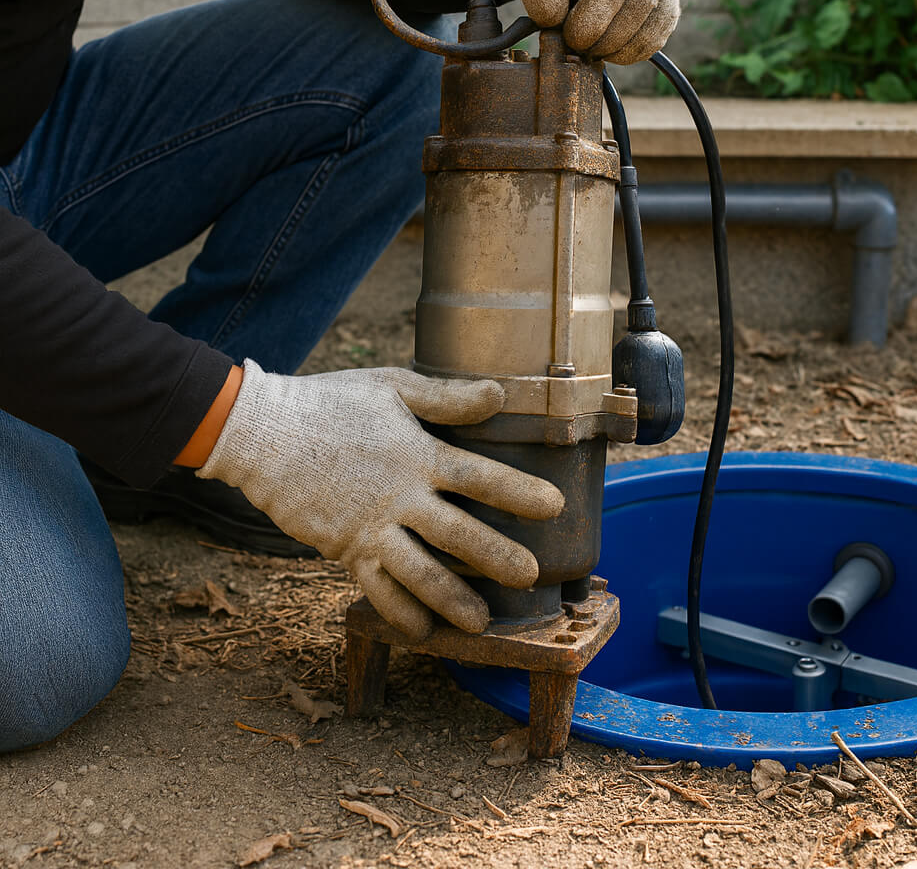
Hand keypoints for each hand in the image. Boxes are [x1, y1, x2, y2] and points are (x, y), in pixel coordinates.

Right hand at [197, 360, 562, 639]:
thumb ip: (446, 397)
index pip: (478, 476)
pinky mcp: (344, 550)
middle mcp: (400, 497)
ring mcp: (371, 528)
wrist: (262, 432)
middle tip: (530, 578)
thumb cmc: (330, 403)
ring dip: (454, 599)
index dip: (518, 492)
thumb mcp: (391, 387)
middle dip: (497, 559)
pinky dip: (401, 612)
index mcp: (417, 454)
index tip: (554, 507)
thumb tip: (499, 394)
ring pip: (420, 573)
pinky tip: (423, 630)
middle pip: (458, 534)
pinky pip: (378, 589)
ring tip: (481, 622)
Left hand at [480, 0, 679, 63]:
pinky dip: (642, 45)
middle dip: (610, 38)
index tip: (569, 39)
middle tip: (580, 49)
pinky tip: (614, 50)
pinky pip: (666, 20)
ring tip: (595, 51)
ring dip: (628, 46)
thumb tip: (556, 19)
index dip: (594, 21)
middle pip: (643, 1)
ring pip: (662, 14)